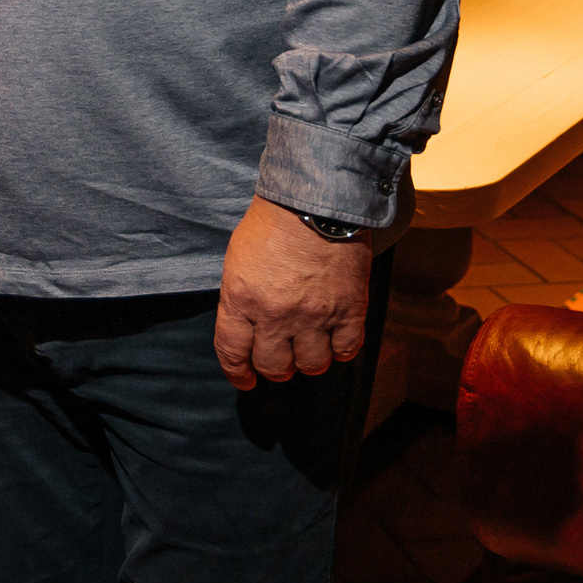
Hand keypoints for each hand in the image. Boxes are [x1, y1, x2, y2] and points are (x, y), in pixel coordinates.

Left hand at [214, 196, 373, 389]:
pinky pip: (346, 350)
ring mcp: (315, 315)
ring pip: (312, 365)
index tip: (244, 380)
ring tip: (309, 348)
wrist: (317, 202)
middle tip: (281, 361)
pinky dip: (341, 350)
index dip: (237, 372)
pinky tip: (335, 338)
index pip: (232, 351)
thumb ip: (240, 298)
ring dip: (309, 362)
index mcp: (241, 299)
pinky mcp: (350, 310)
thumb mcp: (238, 260)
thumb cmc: (272, 225)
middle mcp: (276, 314)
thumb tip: (246, 328)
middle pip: (274, 366)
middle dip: (275, 369)